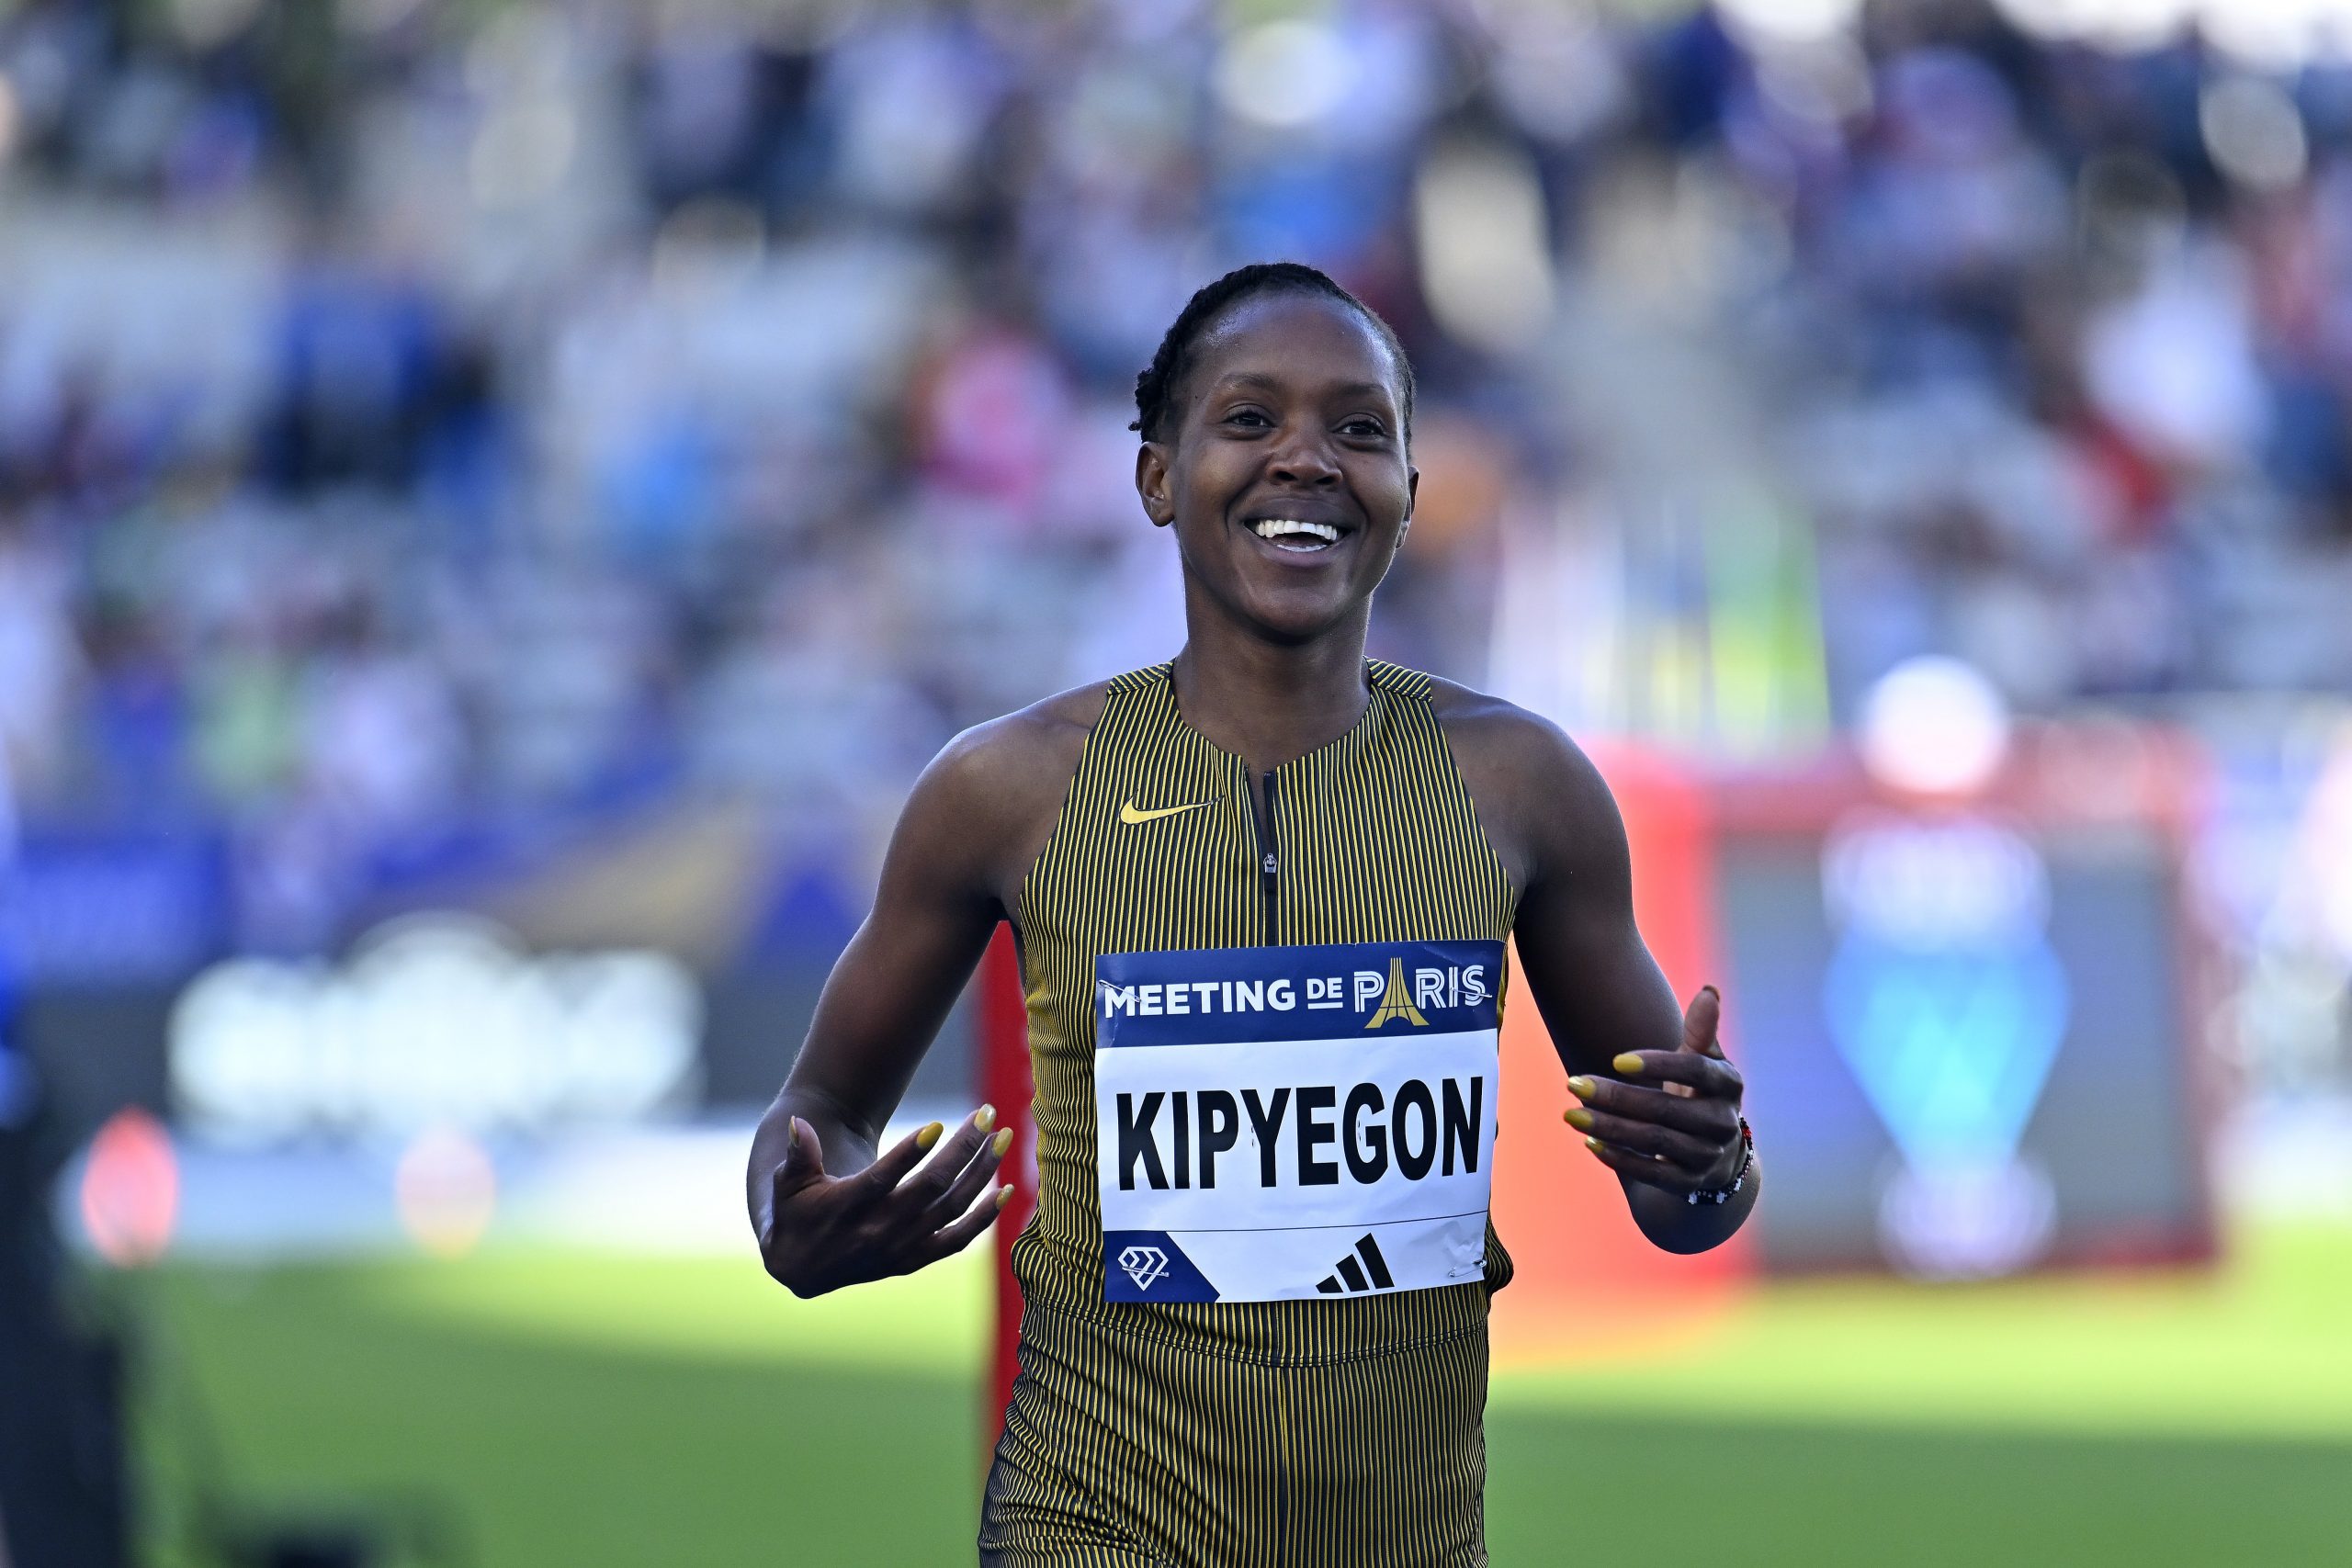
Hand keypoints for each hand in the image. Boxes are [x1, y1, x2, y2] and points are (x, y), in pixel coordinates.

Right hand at [760, 1106, 1013, 1297]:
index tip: (937, 1124)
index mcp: (845, 1208)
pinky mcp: (914, 1260)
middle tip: (987, 1114)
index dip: (910, 1154)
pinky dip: (985, 1218)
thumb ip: (798, 1154)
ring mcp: (899, 1249)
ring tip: (1002, 1137)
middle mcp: (877, 1231)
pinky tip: (1009, 1189)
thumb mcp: (786, 1183)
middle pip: (931, 1188)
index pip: (883, 1179)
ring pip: (951, 1208)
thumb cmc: (795, 1211)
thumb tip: (799, 1123)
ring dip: (981, 1172)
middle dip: (963, 1148)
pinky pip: (958, 1240)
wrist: (802, 1268)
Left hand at [1564, 985, 1744, 1195]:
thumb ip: (1701, 1031)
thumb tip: (1709, 991)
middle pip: (1666, 1109)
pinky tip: (1590, 1142)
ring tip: (1571, 1114)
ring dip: (1609, 1127)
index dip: (1659, 1065)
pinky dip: (1620, 1158)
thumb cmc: (1701, 1092)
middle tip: (1574, 1083)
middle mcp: (1722, 1122)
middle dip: (1617, 1097)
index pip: (1696, 1071)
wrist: (1719, 1151)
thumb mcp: (1705, 1061)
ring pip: (1654, 1140)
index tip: (1617, 1059)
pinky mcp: (1688, 1182)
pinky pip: (1652, 1172)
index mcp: (1728, 1084)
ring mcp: (1707, 1155)